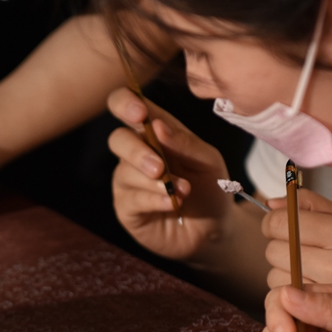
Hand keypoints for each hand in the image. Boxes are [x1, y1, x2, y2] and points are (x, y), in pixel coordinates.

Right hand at [106, 87, 236, 261]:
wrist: (214, 228)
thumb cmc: (211, 187)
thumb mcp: (208, 161)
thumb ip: (185, 142)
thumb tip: (157, 126)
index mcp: (155, 131)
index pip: (127, 105)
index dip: (125, 103)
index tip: (140, 113)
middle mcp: (136, 153)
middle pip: (117, 139)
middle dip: (136, 151)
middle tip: (159, 167)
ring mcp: (128, 181)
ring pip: (125, 172)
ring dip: (156, 182)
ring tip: (184, 191)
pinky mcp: (127, 208)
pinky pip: (131, 199)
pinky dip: (154, 200)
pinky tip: (173, 203)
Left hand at [263, 190, 331, 301]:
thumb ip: (310, 205)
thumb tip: (269, 204)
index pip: (279, 223)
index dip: (272, 223)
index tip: (281, 226)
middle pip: (272, 249)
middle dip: (279, 247)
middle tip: (302, 251)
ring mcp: (329, 291)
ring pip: (272, 274)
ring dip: (283, 271)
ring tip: (311, 271)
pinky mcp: (321, 312)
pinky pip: (283, 296)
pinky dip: (289, 291)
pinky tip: (311, 288)